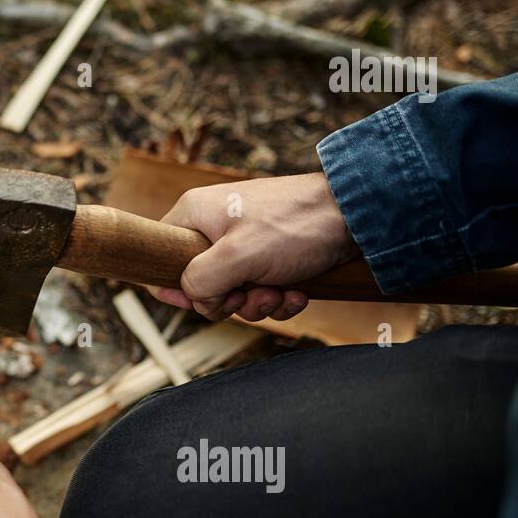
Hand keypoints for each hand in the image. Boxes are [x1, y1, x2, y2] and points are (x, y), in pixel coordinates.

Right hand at [151, 172, 358, 321]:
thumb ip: (200, 280)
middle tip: (251, 294)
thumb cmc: (296, 225)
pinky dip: (278, 298)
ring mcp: (243, 242)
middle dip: (229, 300)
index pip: (161, 259)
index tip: (206, 300)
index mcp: (194, 215)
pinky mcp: (270, 256)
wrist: (357, 215)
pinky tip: (297, 292)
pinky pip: (259, 290)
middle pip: (200, 284)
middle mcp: (214, 227)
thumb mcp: (238, 256)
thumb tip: (193, 296)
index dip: (178, 289)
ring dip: (258, 303)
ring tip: (281, 292)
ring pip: (232, 292)